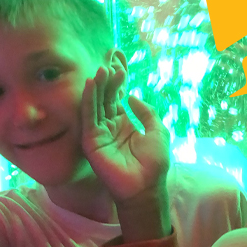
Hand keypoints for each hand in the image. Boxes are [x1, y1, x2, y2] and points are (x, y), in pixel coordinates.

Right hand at [81, 65, 170, 204]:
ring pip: (96, 104)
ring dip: (98, 86)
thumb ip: (146, 112)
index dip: (118, 80)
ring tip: (102, 68)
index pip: (116, 97)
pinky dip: (89, 100)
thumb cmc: (154, 162)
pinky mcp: (91, 141)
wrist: (146, 187)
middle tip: (110, 59)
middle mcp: (109, 127)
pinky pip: (88, 117)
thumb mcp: (157, 131)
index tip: (120, 62)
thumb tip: (132, 96)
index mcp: (123, 124)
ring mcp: (99, 134)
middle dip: (108, 78)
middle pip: (105, 97)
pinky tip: (93, 84)